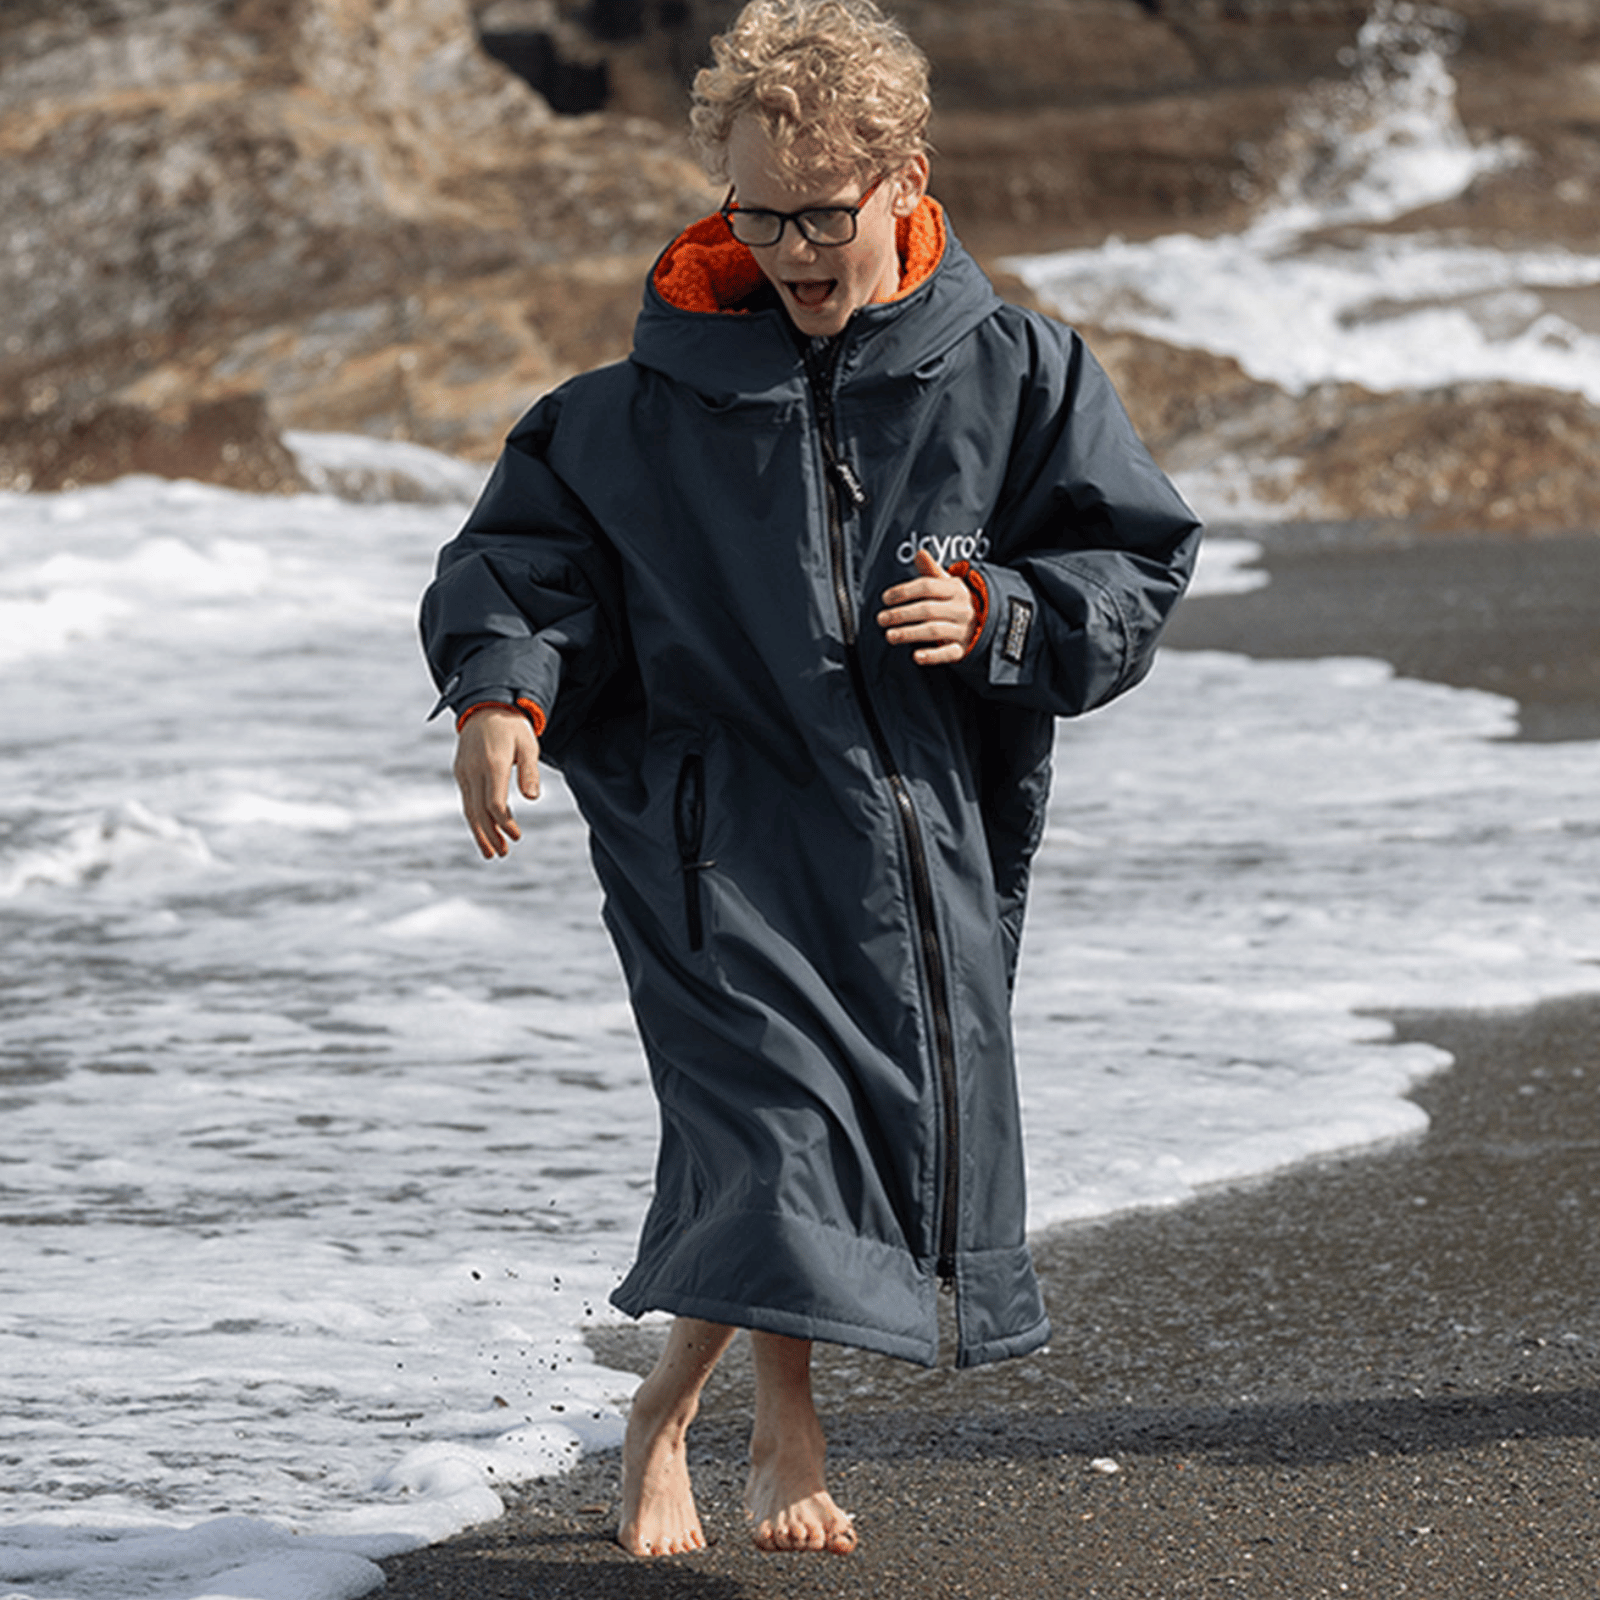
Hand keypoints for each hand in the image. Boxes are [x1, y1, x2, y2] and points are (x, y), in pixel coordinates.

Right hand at [453, 705, 540, 858]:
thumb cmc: (513, 727)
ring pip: (469, 808)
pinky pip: (466, 799)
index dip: (505, 823)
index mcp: (493, 764)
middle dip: (489, 836)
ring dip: (479, 832)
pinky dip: (474, 817)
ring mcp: (464, 771)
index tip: (516, 836)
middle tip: (501, 855)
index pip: (495, 803)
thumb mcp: (529, 745)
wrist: (486, 706)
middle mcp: (474, 770)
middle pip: (478, 812)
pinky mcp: (460, 771)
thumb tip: (532, 798)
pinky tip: (483, 829)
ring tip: (491, 852)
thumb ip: (530, 772)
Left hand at [877, 547, 978, 665]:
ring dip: (910, 633)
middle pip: (927, 609)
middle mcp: (961, 609)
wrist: (985, 622)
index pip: (927, 587)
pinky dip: (932, 656)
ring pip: (935, 631)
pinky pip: (948, 653)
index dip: (904, 591)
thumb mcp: (947, 583)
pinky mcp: (963, 649)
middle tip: (881, 619)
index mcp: (955, 589)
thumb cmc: (955, 601)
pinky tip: (916, 656)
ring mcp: (963, 630)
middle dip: (901, 614)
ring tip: (890, 636)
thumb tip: (919, 552)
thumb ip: (930, 571)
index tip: (885, 598)